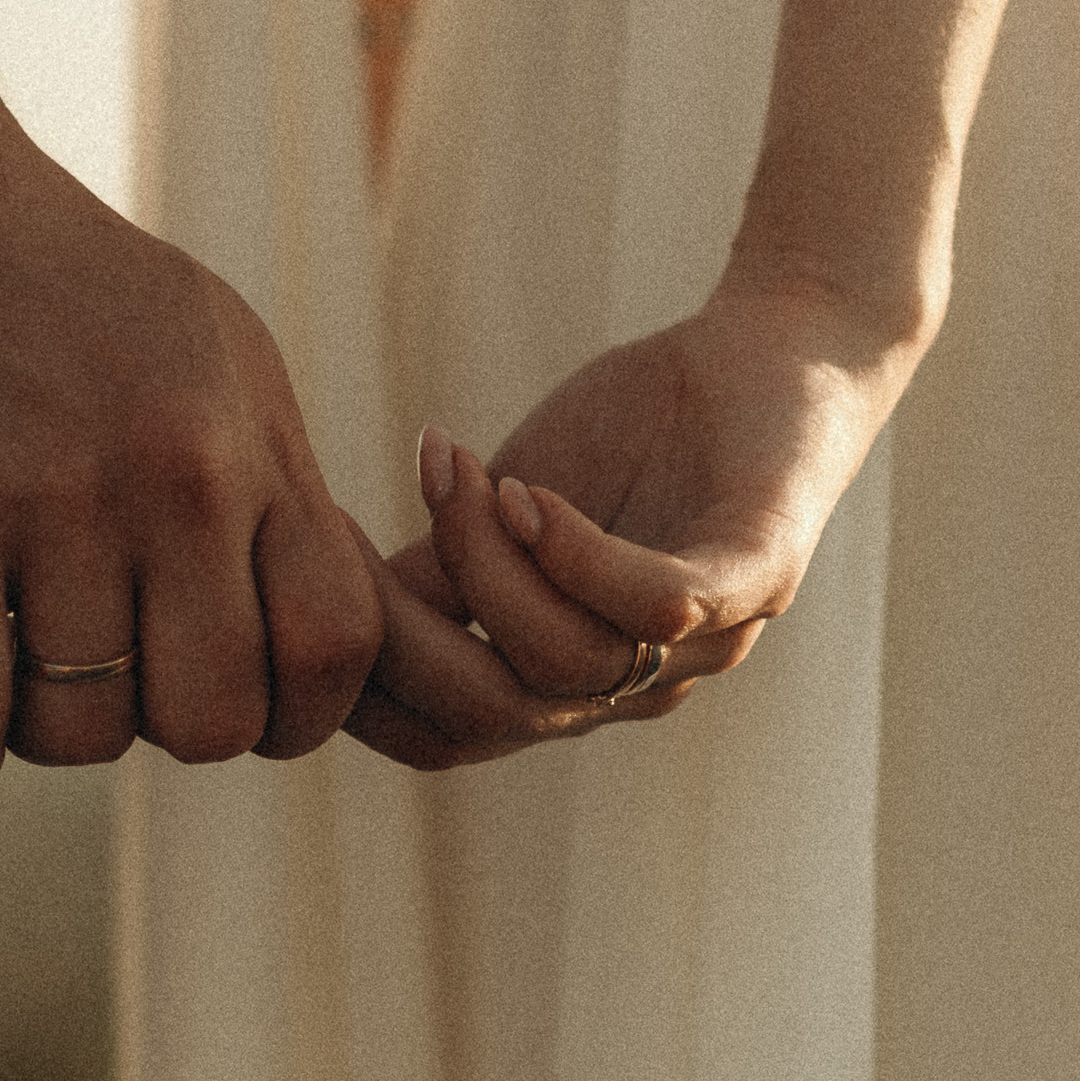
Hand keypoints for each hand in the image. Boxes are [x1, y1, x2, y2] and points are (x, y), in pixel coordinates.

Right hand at [0, 110, 383, 787]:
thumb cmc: (46, 274)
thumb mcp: (204, 350)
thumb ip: (264, 480)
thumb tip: (312, 623)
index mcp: (247, 436)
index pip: (338, 642)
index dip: (290, 713)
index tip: (217, 692)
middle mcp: (175, 470)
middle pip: (217, 716)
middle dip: (159, 731)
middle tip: (101, 674)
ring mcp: (56, 495)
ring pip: (86, 729)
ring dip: (44, 733)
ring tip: (12, 662)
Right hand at [347, 263, 926, 769]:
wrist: (777, 347)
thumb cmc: (639, 429)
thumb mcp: (508, 501)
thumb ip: (439, 565)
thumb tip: (324, 600)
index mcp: (565, 678)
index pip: (445, 733)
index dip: (362, 684)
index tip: (301, 589)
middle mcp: (634, 684)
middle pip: (492, 715)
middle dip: (403, 634)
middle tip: (344, 546)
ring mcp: (705, 639)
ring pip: (566, 662)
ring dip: (488, 566)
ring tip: (456, 479)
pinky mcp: (758, 572)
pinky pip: (659, 607)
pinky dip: (578, 557)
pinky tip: (527, 494)